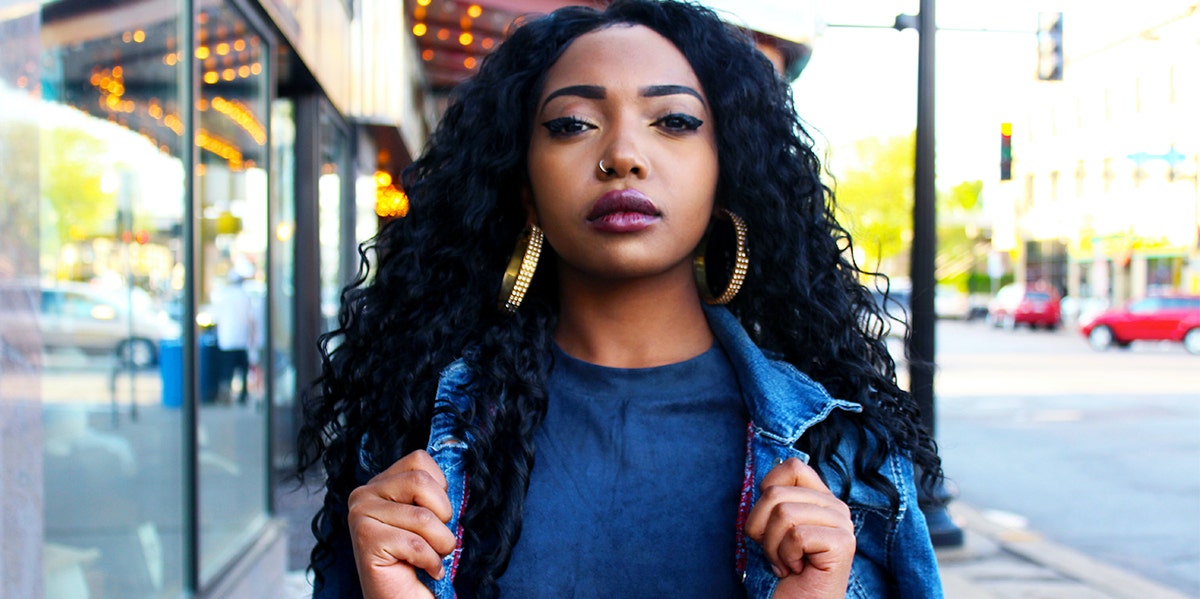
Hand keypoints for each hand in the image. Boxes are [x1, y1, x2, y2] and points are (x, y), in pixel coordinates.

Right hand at [348, 450, 457, 598]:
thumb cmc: (421, 559)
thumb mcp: (430, 516)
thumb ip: (434, 491)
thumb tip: (458, 460)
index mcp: (380, 483)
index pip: (419, 460)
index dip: (439, 489)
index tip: (436, 515)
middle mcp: (363, 494)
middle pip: (421, 482)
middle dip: (443, 516)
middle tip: (436, 539)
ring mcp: (360, 516)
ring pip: (422, 516)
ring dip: (440, 544)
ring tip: (431, 557)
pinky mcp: (365, 540)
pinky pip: (416, 544)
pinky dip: (431, 562)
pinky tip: (424, 570)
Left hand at [745, 457, 855, 598]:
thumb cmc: (784, 570)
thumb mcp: (773, 528)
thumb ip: (775, 502)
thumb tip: (764, 484)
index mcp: (820, 497)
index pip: (792, 466)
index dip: (768, 490)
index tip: (769, 522)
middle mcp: (835, 506)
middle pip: (776, 493)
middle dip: (761, 528)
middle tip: (776, 552)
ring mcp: (842, 524)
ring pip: (784, 513)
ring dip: (773, 547)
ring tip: (786, 562)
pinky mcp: (843, 543)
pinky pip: (796, 536)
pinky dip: (786, 557)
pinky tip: (796, 569)